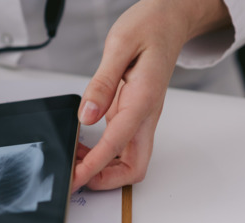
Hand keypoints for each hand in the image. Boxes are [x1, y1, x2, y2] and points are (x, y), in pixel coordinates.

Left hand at [72, 0, 230, 190]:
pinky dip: (103, 154)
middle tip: (76, 177)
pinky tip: (83, 145)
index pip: (117, 143)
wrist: (170, 20)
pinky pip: (121, 146)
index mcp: (143, 99)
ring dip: (103, 168)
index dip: (94, 166)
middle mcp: (146, 114)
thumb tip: (86, 116)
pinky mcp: (134, 115)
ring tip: (74, 159)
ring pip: (129, 160)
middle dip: (106, 180)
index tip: (76, 177)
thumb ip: (102, 83)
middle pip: (134, 167)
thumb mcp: (119, 45)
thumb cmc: (150, 28)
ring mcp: (141, 118)